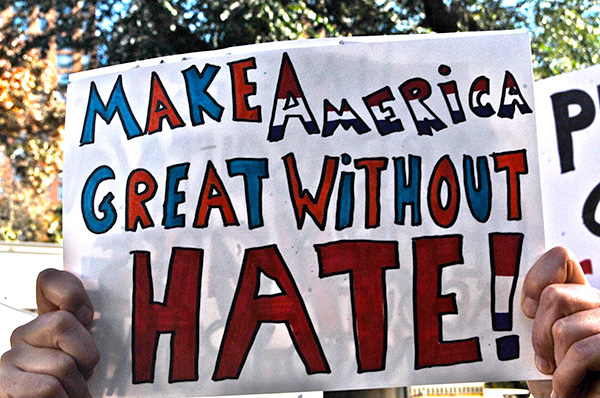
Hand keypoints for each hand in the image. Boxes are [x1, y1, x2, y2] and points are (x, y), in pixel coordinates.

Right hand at [0, 269, 98, 397]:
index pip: (49, 279)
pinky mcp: (2, 383)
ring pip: (62, 364)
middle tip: (84, 374)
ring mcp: (9, 358)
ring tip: (71, 394)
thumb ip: (85, 333)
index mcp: (48, 322)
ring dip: (77, 388)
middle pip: (62, 322)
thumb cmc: (75, 388)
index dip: (71, 291)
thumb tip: (84, 315)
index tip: (87, 317)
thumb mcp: (88, 356)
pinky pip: (47, 388)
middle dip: (86, 355)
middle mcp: (24, 334)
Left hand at [522, 247, 599, 397]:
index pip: (560, 257)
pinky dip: (566, 378)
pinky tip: (568, 388)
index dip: (537, 277)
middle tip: (544, 359)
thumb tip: (497, 291)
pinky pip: (581, 352)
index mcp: (580, 297)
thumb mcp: (537, 341)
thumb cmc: (557, 379)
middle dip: (539, 334)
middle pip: (555, 295)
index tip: (526, 310)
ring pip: (564, 327)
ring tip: (561, 375)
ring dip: (555, 360)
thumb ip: (532, 314)